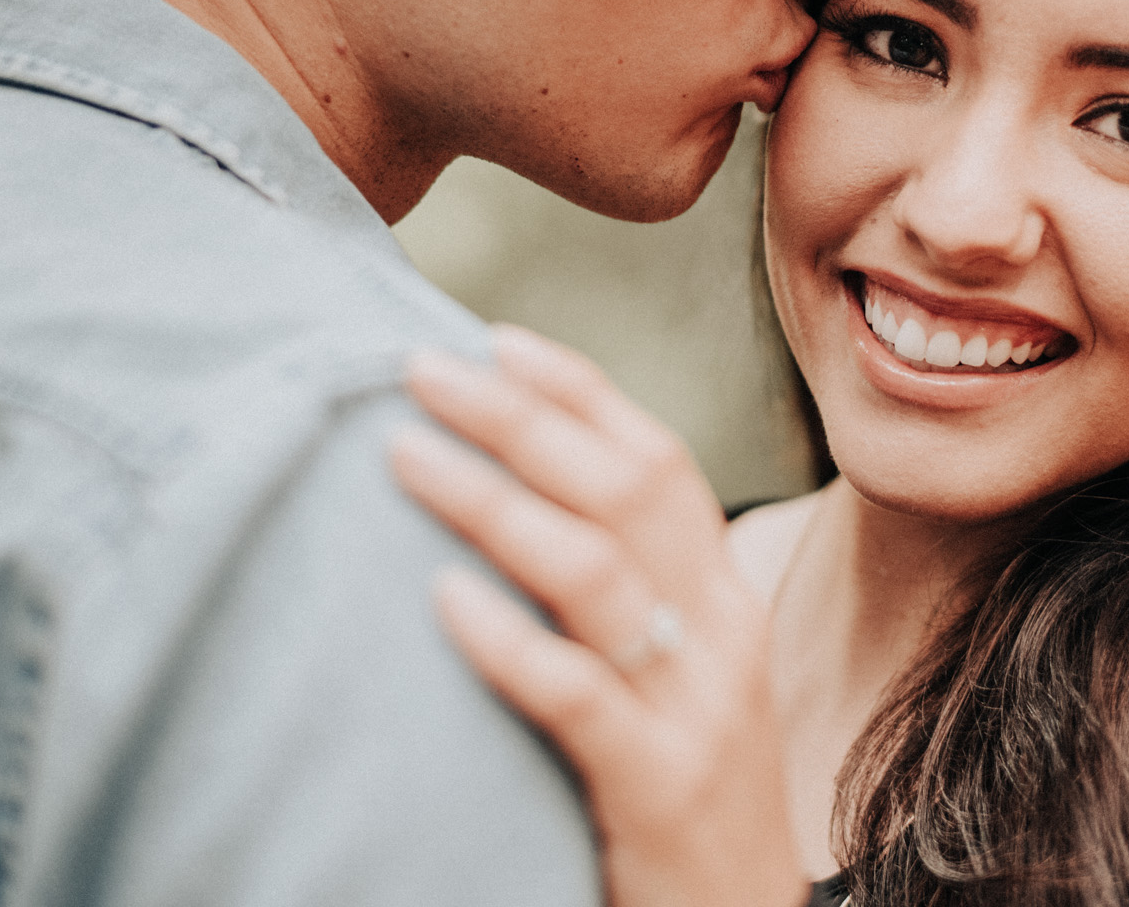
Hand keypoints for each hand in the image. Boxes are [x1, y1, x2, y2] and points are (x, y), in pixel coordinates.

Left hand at [392, 324, 806, 906]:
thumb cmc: (685, 787)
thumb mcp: (679, 671)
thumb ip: (624, 591)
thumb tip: (515, 496)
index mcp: (723, 594)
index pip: (656, 459)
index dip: (578, 391)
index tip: (495, 340)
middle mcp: (722, 632)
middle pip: (622, 489)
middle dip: (519, 417)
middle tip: (421, 371)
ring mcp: (697, 710)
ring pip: (596, 572)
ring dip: (492, 501)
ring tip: (405, 455)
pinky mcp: (660, 787)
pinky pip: (577, 694)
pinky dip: (506, 638)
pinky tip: (440, 598)